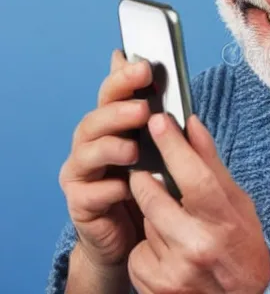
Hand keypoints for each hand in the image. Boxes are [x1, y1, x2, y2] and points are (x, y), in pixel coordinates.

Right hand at [59, 49, 152, 268]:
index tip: (145, 68)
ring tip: (134, 150)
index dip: (123, 79)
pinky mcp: (80, 204)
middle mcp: (89, 143)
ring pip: (87, 153)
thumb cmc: (146, 181)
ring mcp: (81, 173)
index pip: (110, 94)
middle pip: (95, 120)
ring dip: (110, 148)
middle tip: (143, 109)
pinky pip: (90, 194)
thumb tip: (158, 75)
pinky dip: (109, 190)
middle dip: (118, 111)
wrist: (131, 232)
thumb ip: (155, 114)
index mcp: (109, 124)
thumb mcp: (156, 146)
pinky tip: (126, 189)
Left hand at [127, 113, 269, 293]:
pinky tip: (167, 251)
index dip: (173, 145)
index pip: (194, 175)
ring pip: (145, 221)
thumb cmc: (242, 245)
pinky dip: (147, 247)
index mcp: (223, 220)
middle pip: (154, 195)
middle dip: (146, 180)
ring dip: (154, 216)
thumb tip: (191, 124)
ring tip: (176, 225)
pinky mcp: (155, 287)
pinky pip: (137, 251)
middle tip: (151, 175)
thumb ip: (210, 162)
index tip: (158, 121)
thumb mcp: (237, 202)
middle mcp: (198, 245)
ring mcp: (174, 270)